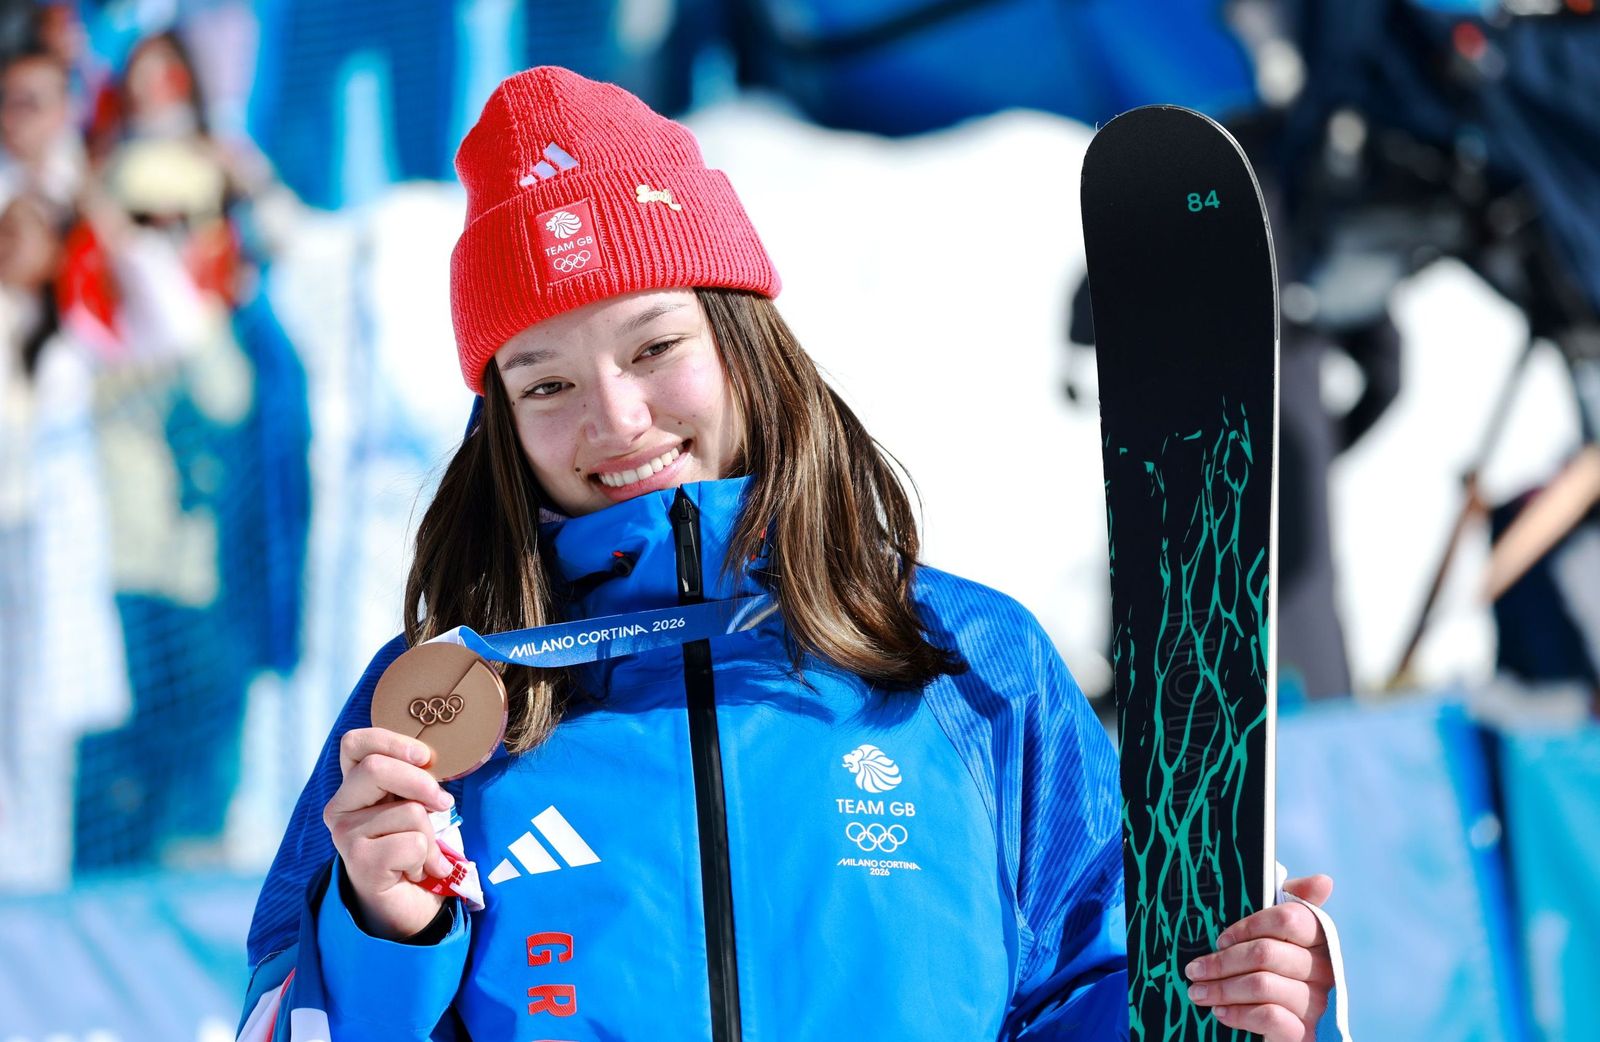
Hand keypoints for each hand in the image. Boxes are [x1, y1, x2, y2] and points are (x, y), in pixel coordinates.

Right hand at [323, 727, 455, 939]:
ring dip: (430, 835)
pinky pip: (413, 843)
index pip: (355, 744)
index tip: (425, 757)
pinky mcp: (359, 862)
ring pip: (408, 811)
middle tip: (444, 804)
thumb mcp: (416, 805)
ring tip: (422, 855)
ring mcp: (345, 835)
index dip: (392, 741)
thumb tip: (432, 762)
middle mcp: (340, 807)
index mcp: (353, 786)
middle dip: (422, 783)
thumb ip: (415, 781)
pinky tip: (416, 871)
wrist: (410, 905)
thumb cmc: (413, 848)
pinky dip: (427, 858)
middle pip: (376, 768)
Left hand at [1183, 875, 1335, 1040]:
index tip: (1221, 940)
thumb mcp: (1275, 932)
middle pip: (1265, 953)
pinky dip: (1238, 1013)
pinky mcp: (1305, 1032)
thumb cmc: (1273, 968)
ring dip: (1221, 989)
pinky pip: (1270, 1017)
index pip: (1289, 918)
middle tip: (1193, 969)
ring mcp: (1317, 1003)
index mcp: (1319, 938)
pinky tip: (1220, 1012)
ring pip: (1262, 985)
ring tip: (1197, 991)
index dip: (1248, 926)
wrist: (1279, 1025)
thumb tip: (1324, 881)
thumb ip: (1288, 900)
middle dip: (1221, 962)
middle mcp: (1324, 970)